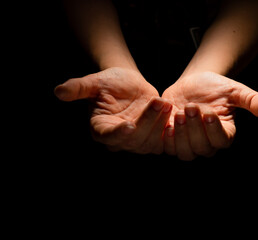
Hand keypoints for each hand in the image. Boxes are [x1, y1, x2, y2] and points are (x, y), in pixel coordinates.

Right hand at [54, 67, 171, 153]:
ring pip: (150, 142)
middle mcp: (118, 139)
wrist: (129, 83)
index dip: (118, 133)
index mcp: (101, 128)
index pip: (108, 136)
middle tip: (160, 101)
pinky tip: (177, 115)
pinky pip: (162, 141)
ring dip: (161, 124)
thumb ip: (78, 88)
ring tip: (166, 103)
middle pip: (134, 140)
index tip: (129, 125)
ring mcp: (136, 141)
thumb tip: (58, 91)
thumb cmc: (110, 82)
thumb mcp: (95, 82)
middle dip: (148, 121)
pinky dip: (170, 130)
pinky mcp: (152, 138)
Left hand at [162, 71, 257, 160]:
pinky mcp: (171, 140)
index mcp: (224, 134)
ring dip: (181, 135)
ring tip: (179, 112)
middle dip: (195, 129)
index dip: (214, 130)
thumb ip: (250, 99)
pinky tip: (166, 122)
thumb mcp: (234, 90)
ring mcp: (188, 144)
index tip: (209, 113)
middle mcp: (207, 143)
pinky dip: (166, 138)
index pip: (221, 141)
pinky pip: (167, 147)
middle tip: (191, 107)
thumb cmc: (215, 88)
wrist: (192, 84)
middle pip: (202, 148)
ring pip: (185, 151)